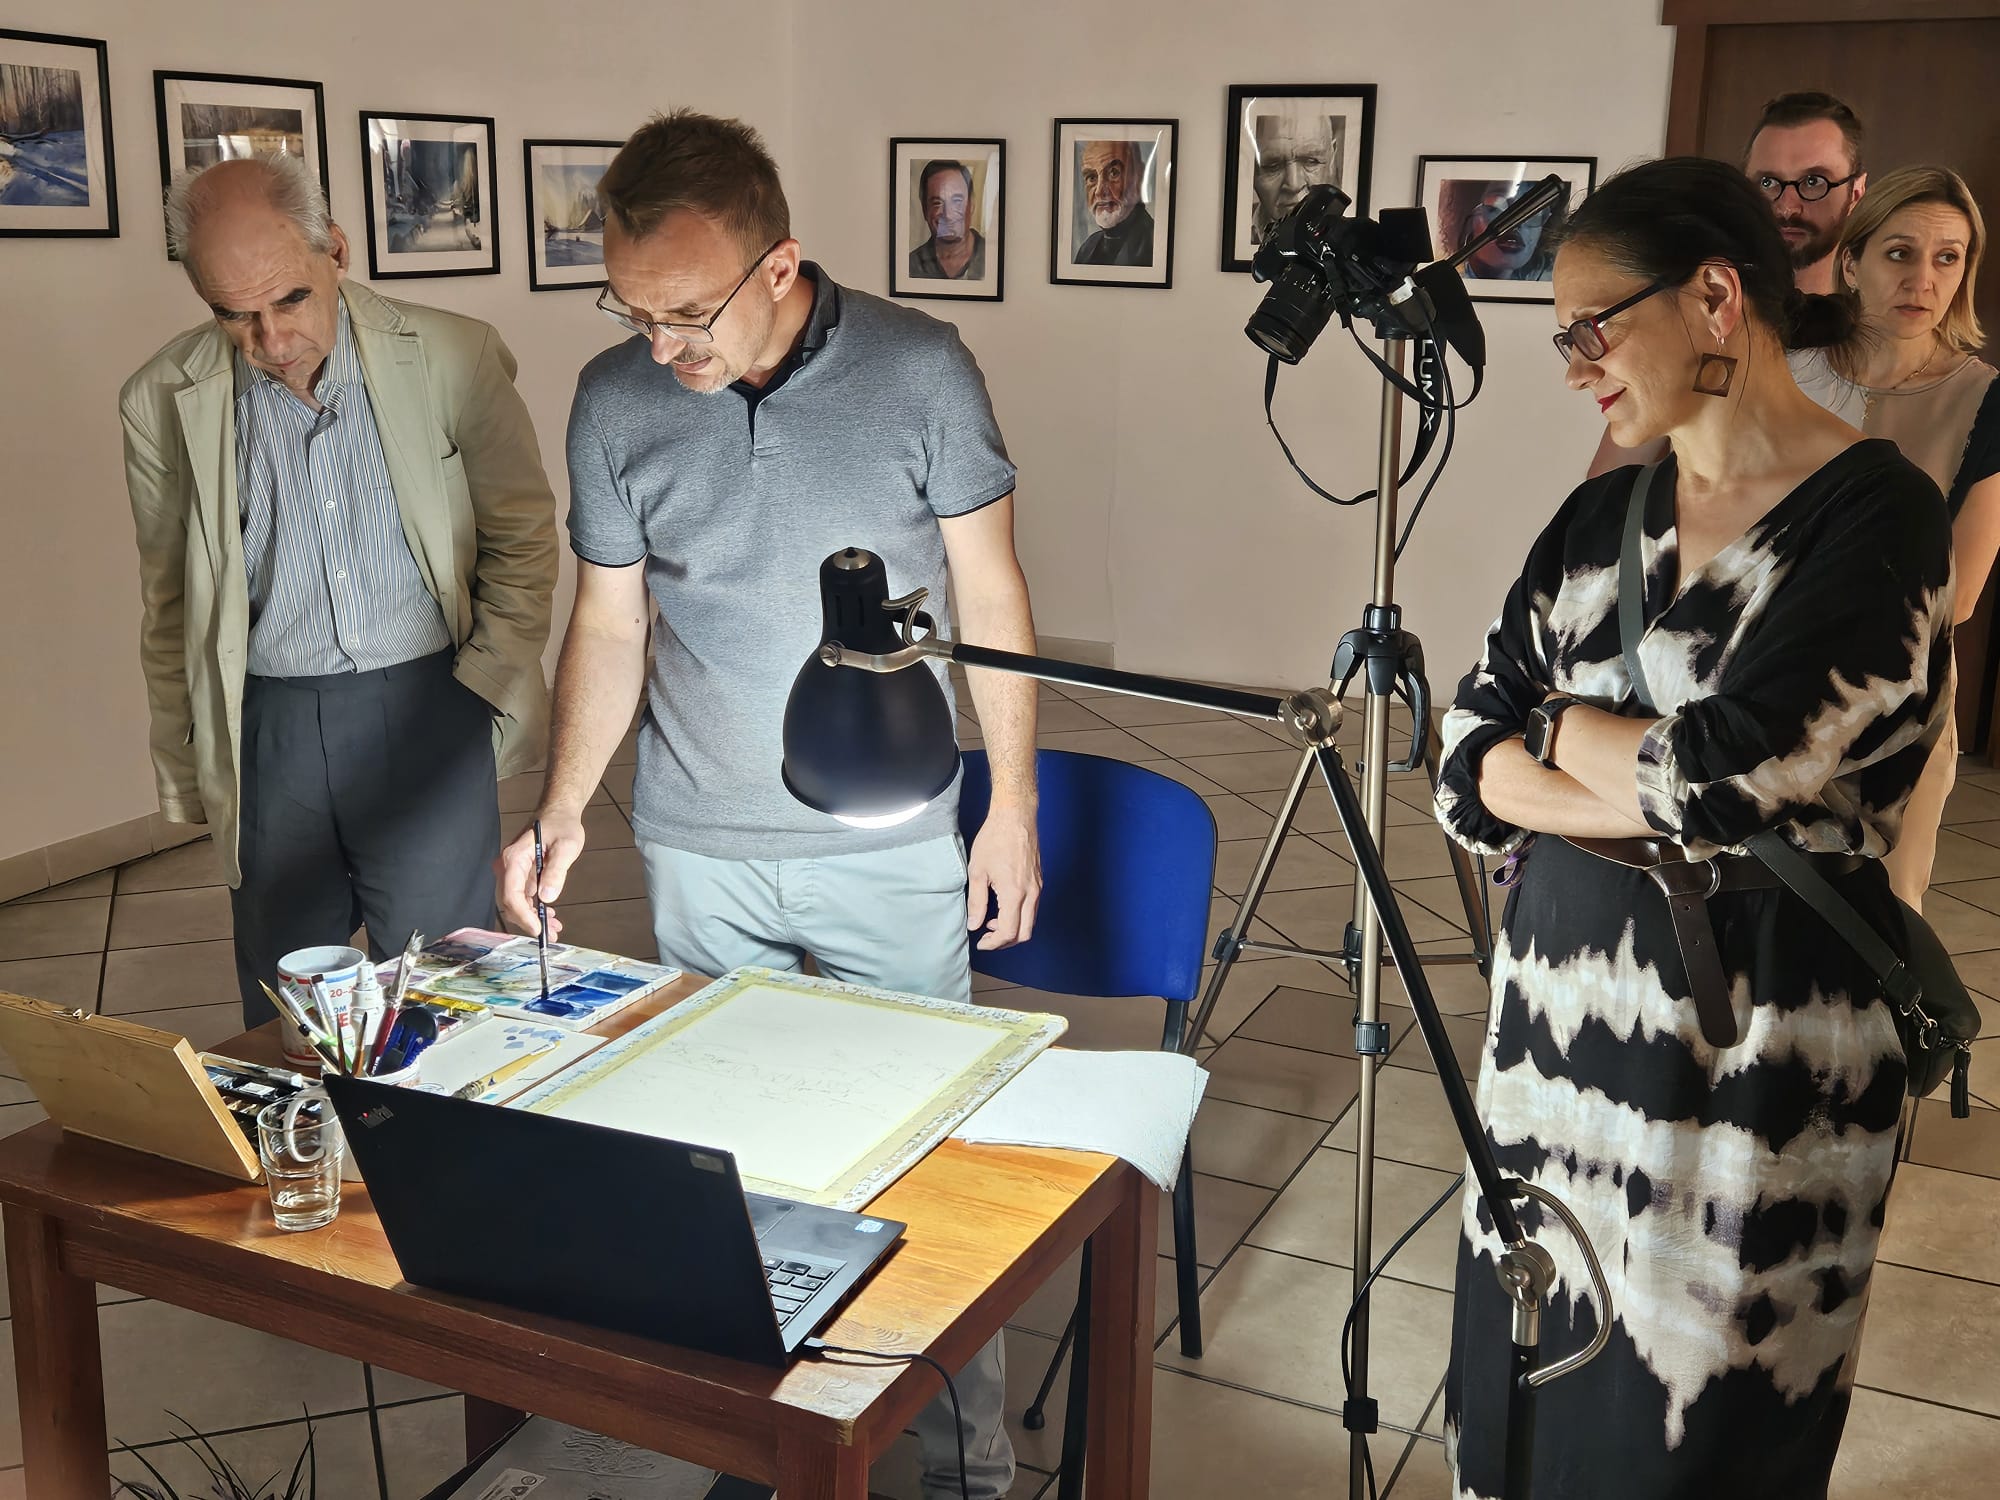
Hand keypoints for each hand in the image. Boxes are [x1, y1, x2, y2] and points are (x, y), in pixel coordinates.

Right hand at [494, 808, 586, 940]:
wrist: (558, 812)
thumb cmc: (561, 825)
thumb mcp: (566, 847)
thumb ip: (555, 872)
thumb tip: (547, 897)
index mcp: (514, 858)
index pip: (511, 894)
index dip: (523, 915)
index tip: (537, 929)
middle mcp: (507, 865)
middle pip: (511, 902)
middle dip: (529, 921)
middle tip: (551, 933)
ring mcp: (512, 870)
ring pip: (516, 902)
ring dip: (533, 917)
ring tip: (554, 927)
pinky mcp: (518, 874)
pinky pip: (522, 896)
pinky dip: (534, 908)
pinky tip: (550, 915)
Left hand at [966, 802, 1040, 950]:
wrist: (1015, 817)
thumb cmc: (995, 839)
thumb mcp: (977, 871)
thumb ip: (976, 902)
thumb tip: (974, 924)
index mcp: (1014, 893)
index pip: (1008, 932)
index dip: (994, 943)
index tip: (981, 942)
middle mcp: (1030, 894)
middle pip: (1024, 933)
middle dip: (1005, 941)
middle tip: (987, 937)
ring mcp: (1037, 888)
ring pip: (1030, 922)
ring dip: (1013, 929)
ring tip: (992, 922)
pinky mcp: (1038, 881)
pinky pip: (1032, 908)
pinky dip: (1019, 916)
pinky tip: (1003, 907)